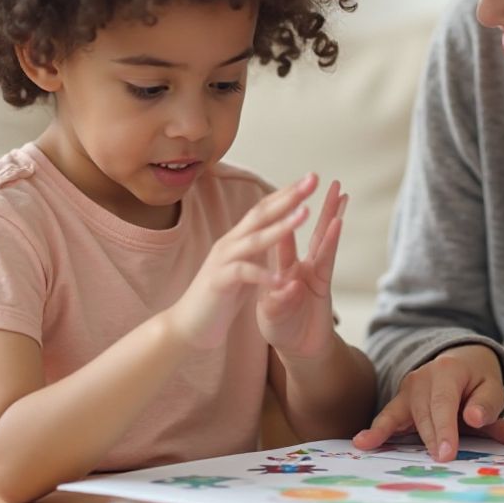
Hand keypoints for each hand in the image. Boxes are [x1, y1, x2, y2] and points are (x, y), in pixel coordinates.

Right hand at [164, 173, 316, 350]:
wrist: (190, 324)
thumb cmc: (221, 295)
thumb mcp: (243, 265)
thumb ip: (256, 246)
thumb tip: (276, 228)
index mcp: (239, 238)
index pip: (264, 207)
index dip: (287, 192)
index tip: (311, 178)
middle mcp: (230, 242)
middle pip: (261, 213)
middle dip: (289, 196)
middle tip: (313, 180)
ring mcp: (223, 260)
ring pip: (255, 239)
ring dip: (281, 226)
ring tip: (305, 215)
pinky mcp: (219, 282)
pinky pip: (243, 274)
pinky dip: (263, 275)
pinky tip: (281, 279)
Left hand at [257, 179, 345, 360]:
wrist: (298, 352)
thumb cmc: (281, 328)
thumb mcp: (270, 312)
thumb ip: (277, 298)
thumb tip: (291, 284)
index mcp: (280, 266)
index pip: (279, 233)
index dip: (282, 211)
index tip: (289, 186)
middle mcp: (299, 265)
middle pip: (306, 228)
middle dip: (313, 203)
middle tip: (320, 177)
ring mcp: (313, 274)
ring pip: (322, 239)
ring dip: (330, 215)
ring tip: (339, 192)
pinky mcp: (323, 287)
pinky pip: (327, 261)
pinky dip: (330, 242)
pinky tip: (337, 223)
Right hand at [351, 344, 503, 461]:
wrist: (461, 361)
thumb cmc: (477, 381)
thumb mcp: (492, 389)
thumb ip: (489, 407)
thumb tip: (476, 418)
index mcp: (448, 370)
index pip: (443, 402)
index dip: (444, 429)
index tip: (447, 453)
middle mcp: (423, 376)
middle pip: (424, 413)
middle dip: (432, 438)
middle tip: (441, 461)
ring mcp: (408, 388)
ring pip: (405, 417)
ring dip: (405, 439)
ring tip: (390, 453)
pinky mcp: (400, 401)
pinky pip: (387, 416)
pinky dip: (376, 430)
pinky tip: (362, 442)